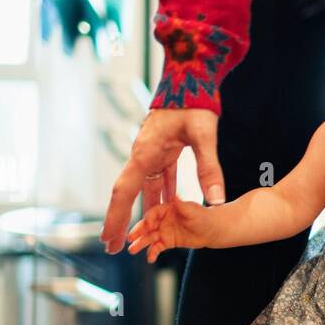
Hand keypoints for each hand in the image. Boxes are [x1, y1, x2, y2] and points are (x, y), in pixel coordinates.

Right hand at [100, 107, 224, 253]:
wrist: (191, 77)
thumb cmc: (194, 102)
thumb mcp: (204, 135)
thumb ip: (209, 168)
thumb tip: (216, 201)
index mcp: (145, 153)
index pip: (124, 191)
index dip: (116, 216)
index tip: (108, 237)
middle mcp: (143, 155)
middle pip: (127, 194)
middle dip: (120, 221)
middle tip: (112, 247)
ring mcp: (152, 154)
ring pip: (143, 190)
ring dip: (141, 213)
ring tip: (137, 237)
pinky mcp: (163, 152)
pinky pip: (159, 180)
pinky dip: (160, 197)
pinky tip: (165, 211)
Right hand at [127, 197, 214, 262]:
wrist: (212, 230)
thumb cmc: (204, 217)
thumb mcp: (192, 211)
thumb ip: (182, 205)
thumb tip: (175, 195)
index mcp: (167, 207)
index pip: (154, 212)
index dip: (149, 218)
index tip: (148, 225)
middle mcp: (162, 218)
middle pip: (147, 224)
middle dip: (138, 231)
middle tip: (130, 238)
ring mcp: (164, 230)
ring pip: (149, 237)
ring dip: (141, 243)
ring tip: (132, 250)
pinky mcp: (167, 241)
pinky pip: (157, 247)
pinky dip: (153, 252)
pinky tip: (150, 259)